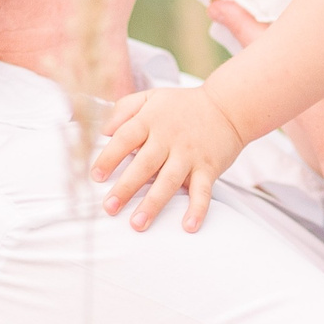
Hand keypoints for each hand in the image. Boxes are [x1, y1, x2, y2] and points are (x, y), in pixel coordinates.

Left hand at [93, 84, 244, 232]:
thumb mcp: (151, 97)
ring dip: (153, 204)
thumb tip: (103, 131)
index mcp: (151, 121)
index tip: (96, 176)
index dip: (109, 157)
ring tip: (137, 224)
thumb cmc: (184, 105)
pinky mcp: (209, 168)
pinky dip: (198, 209)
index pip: (125, 138)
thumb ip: (124, 109)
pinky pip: (203, 191)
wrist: (228, 106)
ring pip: (169, 181)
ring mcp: (190, 155)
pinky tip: (188, 226)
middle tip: (109, 208)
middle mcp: (169, 138)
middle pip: (144, 164)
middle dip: (126, 187)